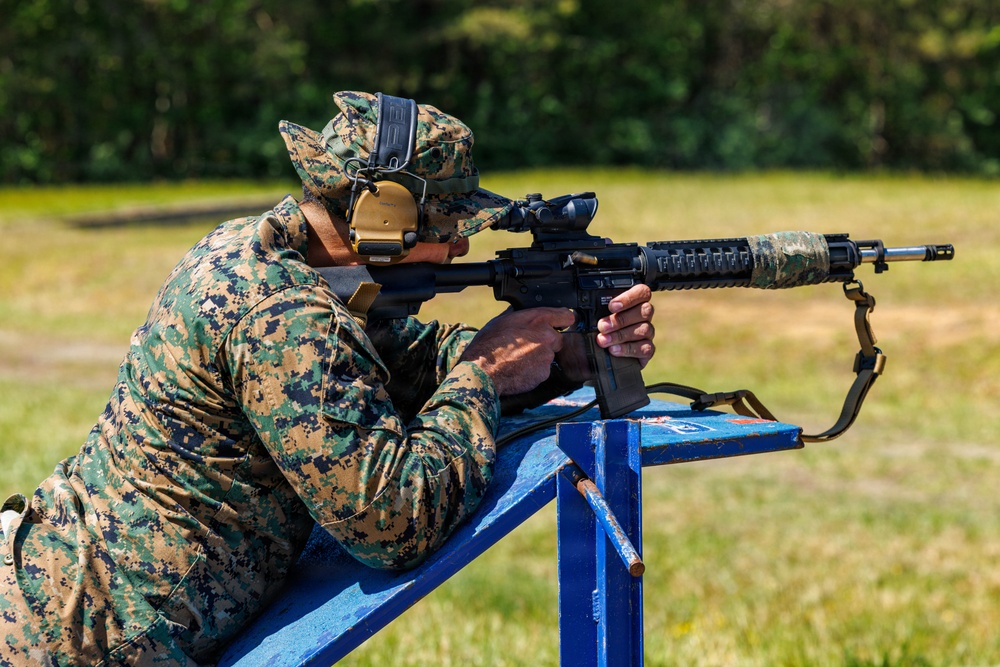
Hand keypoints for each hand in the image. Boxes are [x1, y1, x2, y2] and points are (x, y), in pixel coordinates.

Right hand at [460, 307, 575, 394]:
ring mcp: (547, 356)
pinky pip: (542, 370)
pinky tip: (519, 369)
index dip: (562, 321)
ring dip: (539, 357)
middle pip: (558, 339)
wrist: (483, 370)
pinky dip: (534, 370)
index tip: (560, 324)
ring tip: (519, 359)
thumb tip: (525, 312)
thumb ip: (521, 315)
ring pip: (549, 355)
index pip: (566, 316)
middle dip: (547, 342)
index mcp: (538, 319)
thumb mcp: (503, 319)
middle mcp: (548, 336)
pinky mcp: (544, 373)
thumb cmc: (489, 344)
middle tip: (528, 346)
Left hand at [557, 285, 656, 382]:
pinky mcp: (646, 351)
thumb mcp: (581, 321)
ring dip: (621, 335)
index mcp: (629, 303)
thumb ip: (584, 311)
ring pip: (645, 329)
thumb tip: (579, 307)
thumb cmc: (585, 336)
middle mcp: (641, 317)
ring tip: (603, 341)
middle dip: (621, 319)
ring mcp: (646, 334)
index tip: (611, 306)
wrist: (583, 361)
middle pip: (645, 310)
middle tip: (602, 326)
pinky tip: (614, 350)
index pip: (641, 292)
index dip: (629, 298)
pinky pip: (646, 348)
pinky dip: (629, 349)